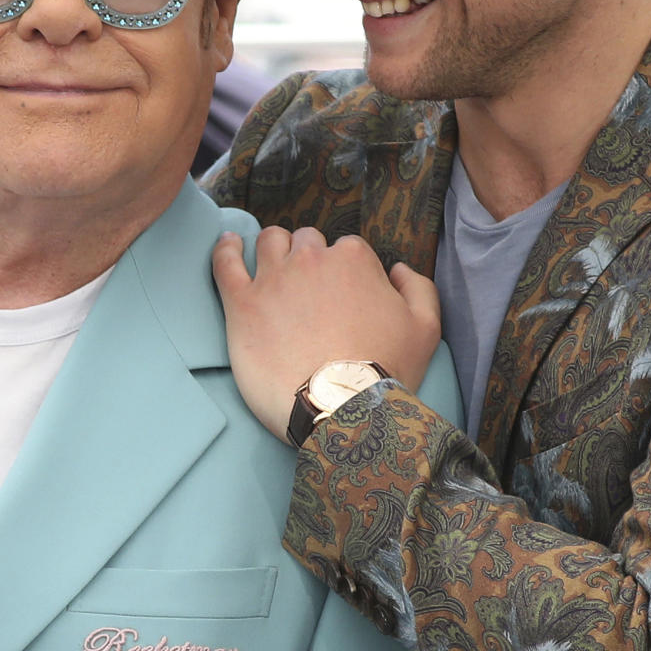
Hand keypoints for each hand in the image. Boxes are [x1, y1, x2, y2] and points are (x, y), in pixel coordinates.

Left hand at [212, 226, 440, 441]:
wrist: (340, 408)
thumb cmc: (385, 371)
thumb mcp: (425, 328)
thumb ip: (418, 288)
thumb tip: (397, 269)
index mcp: (353, 259)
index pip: (346, 249)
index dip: (345, 271)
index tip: (342, 296)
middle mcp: (311, 259)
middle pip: (306, 242)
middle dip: (309, 258)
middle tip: (309, 290)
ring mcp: (273, 278)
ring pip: (269, 242)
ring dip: (273, 249)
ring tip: (272, 264)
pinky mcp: (242, 303)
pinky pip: (225, 262)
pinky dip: (225, 249)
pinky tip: (228, 244)